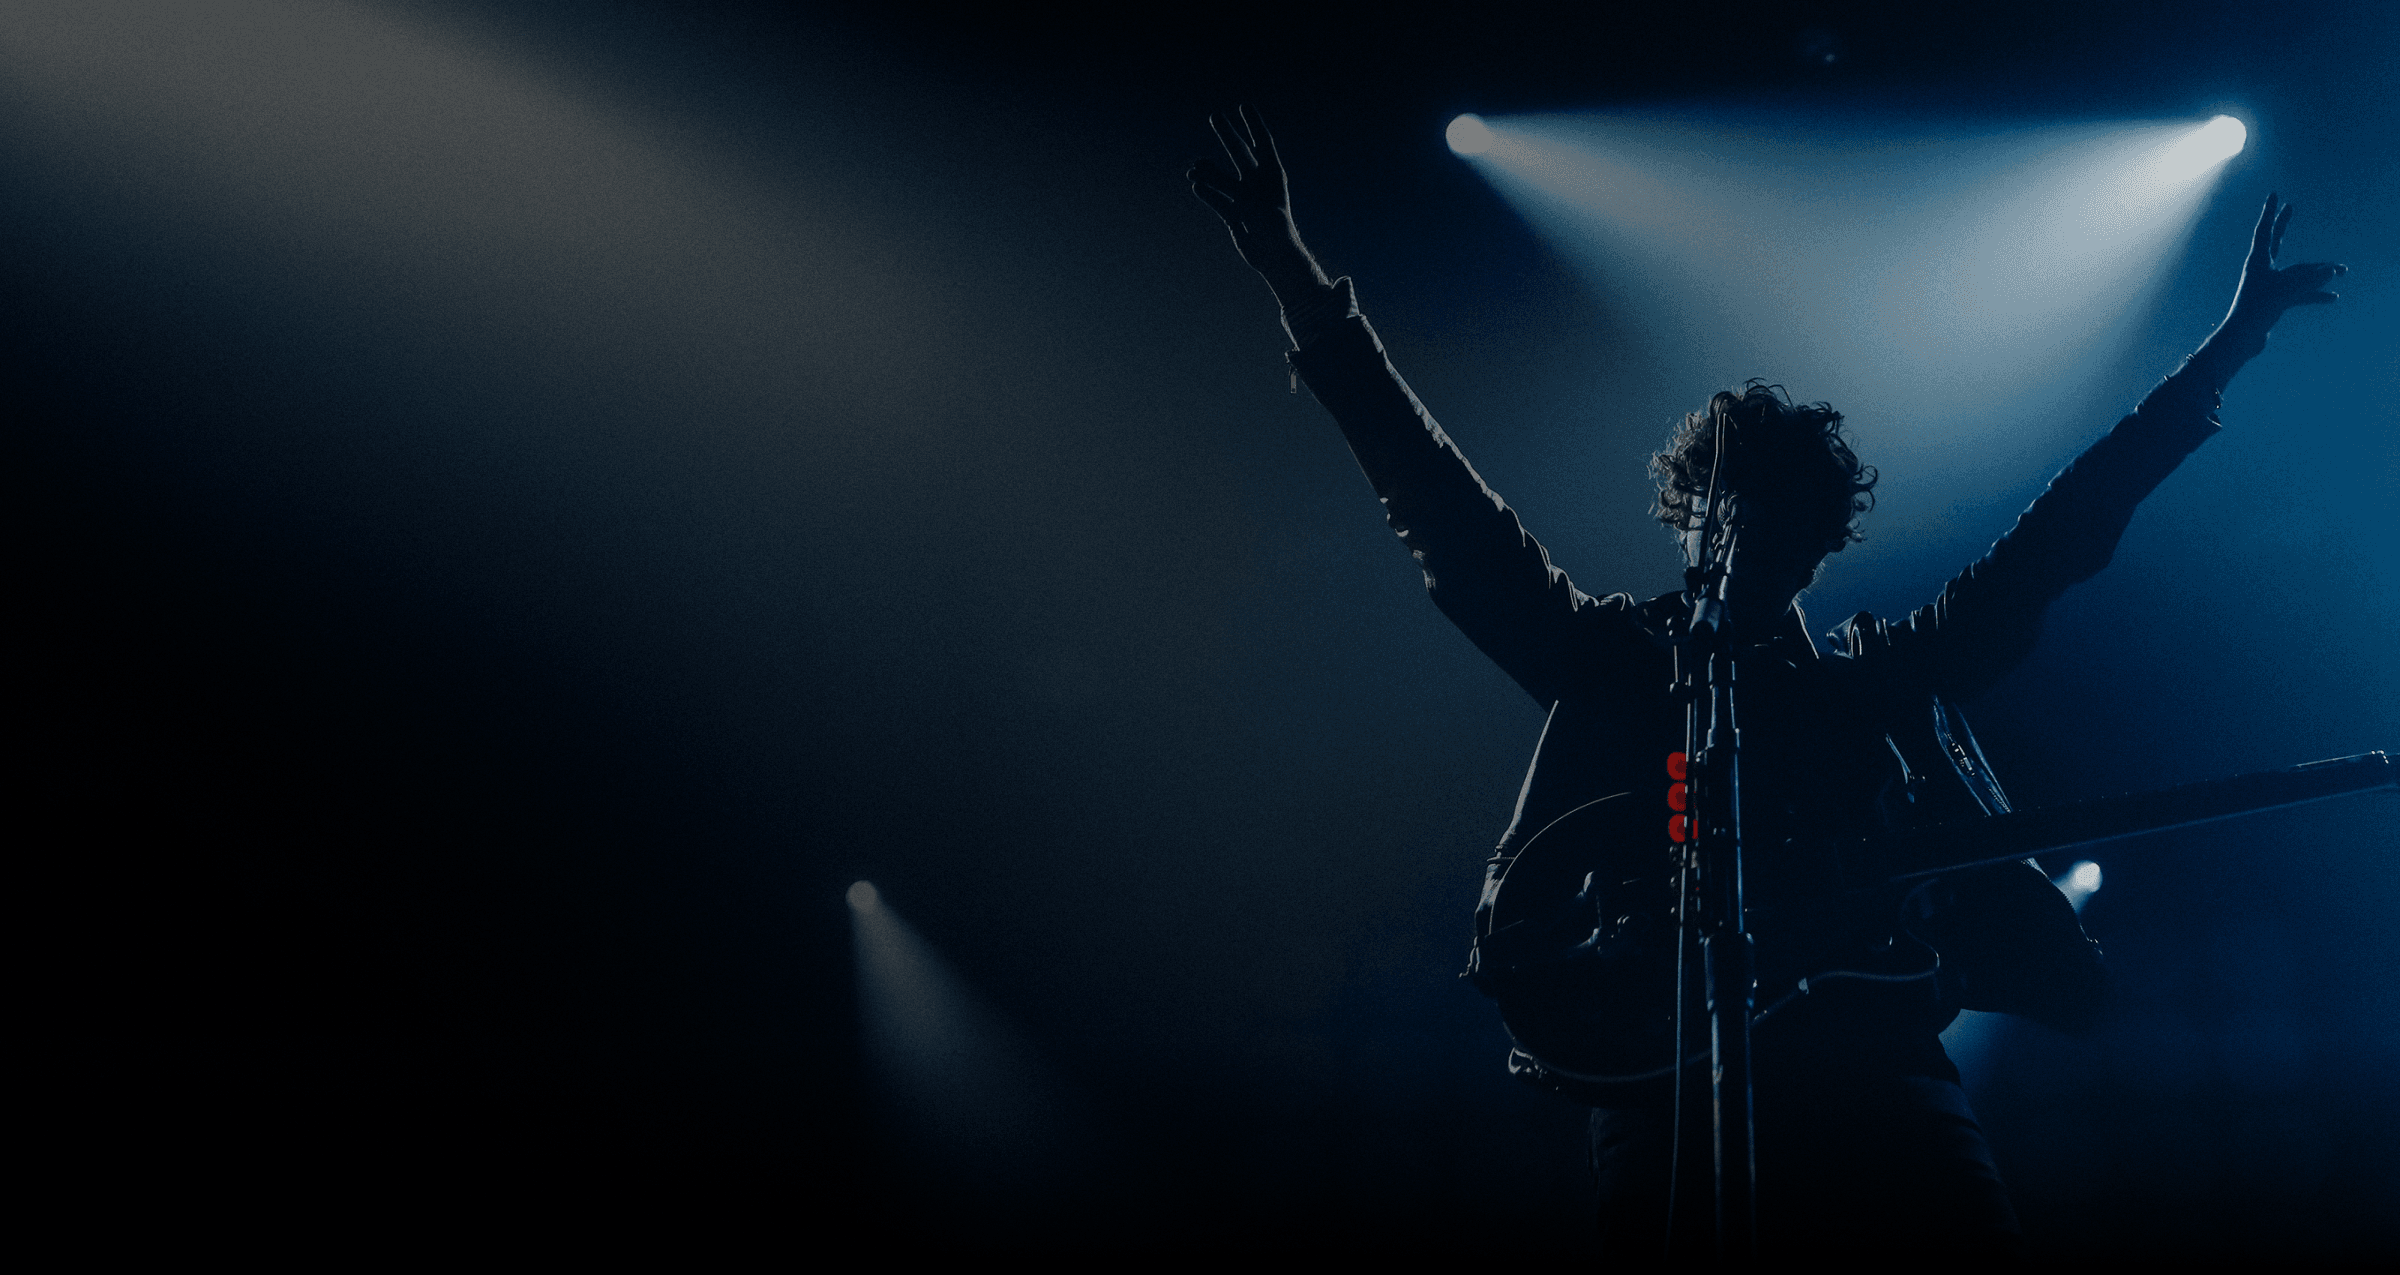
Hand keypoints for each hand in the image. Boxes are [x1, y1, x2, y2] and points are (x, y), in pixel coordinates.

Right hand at [1189, 107, 1327, 300]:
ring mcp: (1247, 199)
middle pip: (1240, 152)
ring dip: (1208, 170)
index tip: (1244, 105)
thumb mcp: (1246, 198)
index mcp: (1272, 174)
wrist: (1274, 257)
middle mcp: (1259, 183)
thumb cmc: (1269, 225)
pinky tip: (1196, 186)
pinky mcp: (1236, 216)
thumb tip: (1197, 172)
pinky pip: (1218, 201)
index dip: (1253, 123)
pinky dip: (1207, 193)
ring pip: (1223, 177)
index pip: (1262, 141)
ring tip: (1193, 167)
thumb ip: (1222, 182)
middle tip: (1214, 115)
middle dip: (1228, 135)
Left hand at [2183, 194, 2344, 391]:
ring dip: (2318, 272)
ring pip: (2296, 271)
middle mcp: (2261, 270)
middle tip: (2289, 207)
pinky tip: (2333, 298)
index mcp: (2257, 262)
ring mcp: (2268, 286)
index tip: (2274, 195)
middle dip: (2283, 224)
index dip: (2270, 212)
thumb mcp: (2286, 291)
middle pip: (2275, 241)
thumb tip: (2331, 270)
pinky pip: (2298, 293)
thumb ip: (2310, 279)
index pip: (2264, 230)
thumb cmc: (2257, 311)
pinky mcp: (2273, 301)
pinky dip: (2315, 295)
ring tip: (2342, 271)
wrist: (2242, 340)